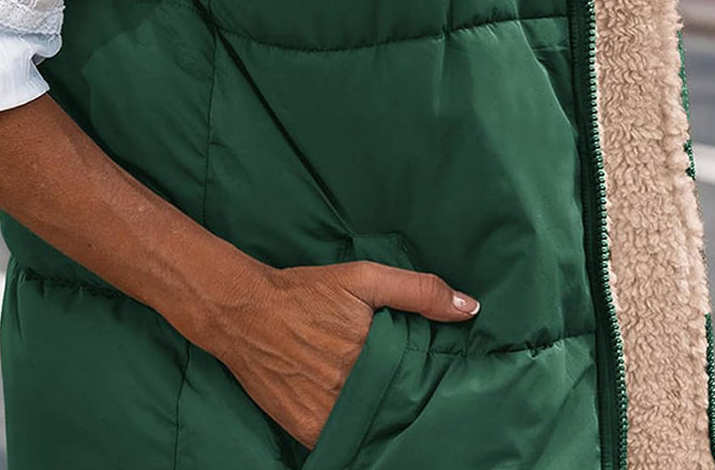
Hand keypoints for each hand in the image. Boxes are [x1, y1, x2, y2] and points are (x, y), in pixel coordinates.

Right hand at [205, 259, 480, 450]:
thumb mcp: (363, 278)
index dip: (429, 377)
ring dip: (380, 413)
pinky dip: (354, 427)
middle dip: (403, 394)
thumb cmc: (307, 291)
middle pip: (397, 403)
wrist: (244, 312)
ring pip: (374, 424)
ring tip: (378, 395)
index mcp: (373, 351)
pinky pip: (345, 437)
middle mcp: (353, 388)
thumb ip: (418, 291)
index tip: (436, 374)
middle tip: (402, 382)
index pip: (420, 378)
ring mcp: (330, 414)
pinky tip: (355, 408)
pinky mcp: (308, 431)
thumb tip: (471, 308)